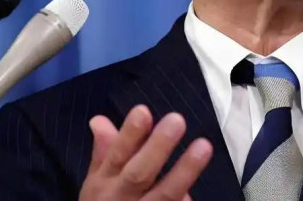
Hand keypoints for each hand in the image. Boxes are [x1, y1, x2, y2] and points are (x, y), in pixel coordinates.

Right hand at [79, 105, 212, 200]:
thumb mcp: (98, 183)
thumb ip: (105, 152)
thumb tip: (99, 119)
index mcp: (104, 183)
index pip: (116, 155)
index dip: (129, 135)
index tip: (143, 111)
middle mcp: (120, 199)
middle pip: (139, 174)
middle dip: (157, 148)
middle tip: (177, 120)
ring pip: (165, 195)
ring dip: (184, 172)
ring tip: (204, 146)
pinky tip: (197, 190)